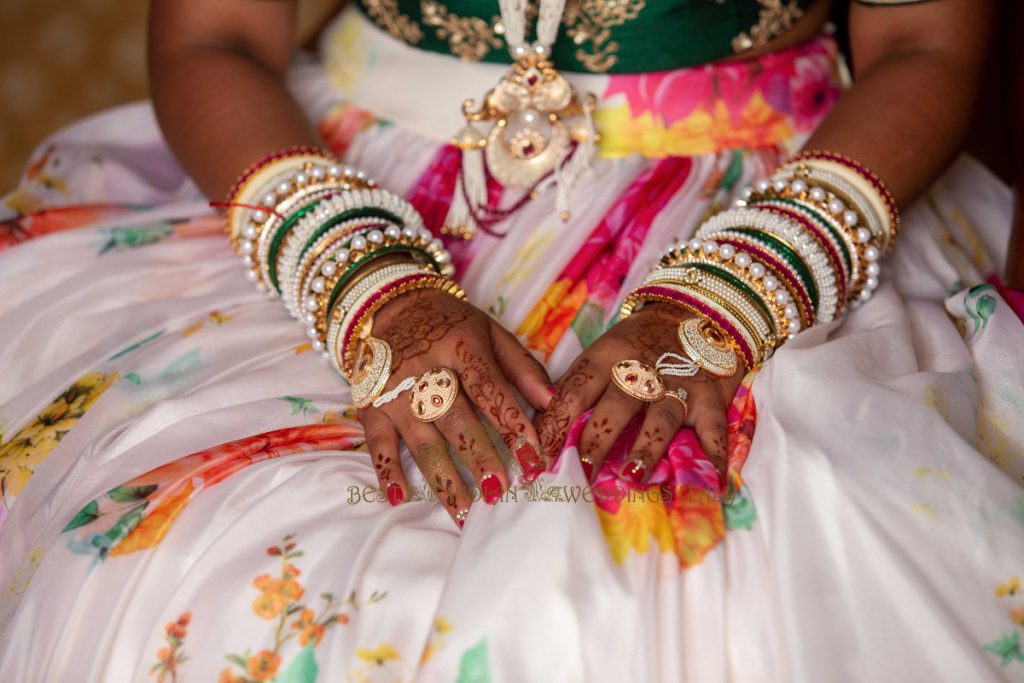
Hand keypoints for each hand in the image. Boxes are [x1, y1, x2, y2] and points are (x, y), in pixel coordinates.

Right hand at [358, 289, 551, 525]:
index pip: (490, 389)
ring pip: (421, 440)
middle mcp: (425, 370)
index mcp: (460, 346)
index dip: (513, 423)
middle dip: (479, 457)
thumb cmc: (450, 324)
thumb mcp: (490, 332)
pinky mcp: (371, 406)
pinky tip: (399, 497)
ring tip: (464, 512)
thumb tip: (554, 401)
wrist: (390, 305)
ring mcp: (394, 391)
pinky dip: (386, 470)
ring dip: (443, 477)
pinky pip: (377, 443)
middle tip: (500, 491)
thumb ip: (522, 367)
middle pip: (456, 419)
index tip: (534, 455)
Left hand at [535, 303, 744, 484]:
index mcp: (605, 358)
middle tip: (581, 470)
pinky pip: (714, 431)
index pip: (575, 390)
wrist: (691, 311)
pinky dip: (713, 458)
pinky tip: (711, 486)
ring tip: (632, 475)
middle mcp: (641, 371)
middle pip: (616, 405)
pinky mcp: (711, 398)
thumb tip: (538, 433)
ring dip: (647, 446)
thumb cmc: (634, 346)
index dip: (556, 423)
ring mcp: (678, 385)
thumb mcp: (599, 356)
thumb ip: (574, 391)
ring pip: (662, 416)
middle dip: (598, 438)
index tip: (540, 456)